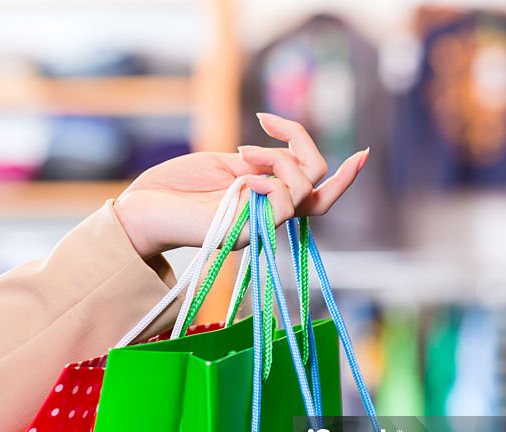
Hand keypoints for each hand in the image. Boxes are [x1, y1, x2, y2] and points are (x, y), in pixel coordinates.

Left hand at [115, 113, 369, 258]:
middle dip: (300, 142)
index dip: (345, 176)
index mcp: (264, 199)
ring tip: (240, 154)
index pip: (316, 192)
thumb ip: (258, 162)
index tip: (365, 153)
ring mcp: (261, 225)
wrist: (140, 209)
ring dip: (278, 157)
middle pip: (318, 181)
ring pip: (303, 186)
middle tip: (262, 125)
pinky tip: (242, 176)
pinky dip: (269, 177)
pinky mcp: (251, 232)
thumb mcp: (223, 164)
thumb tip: (281, 158)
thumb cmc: (173, 187)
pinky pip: (284, 200)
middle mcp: (268, 215)